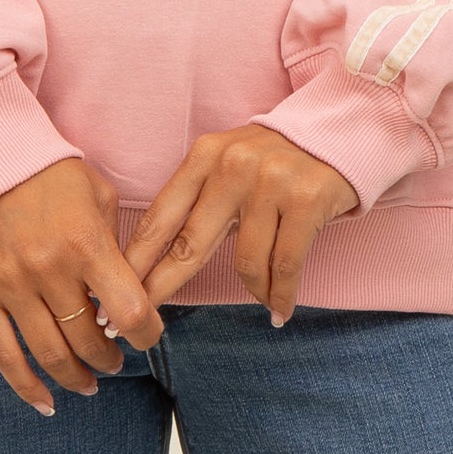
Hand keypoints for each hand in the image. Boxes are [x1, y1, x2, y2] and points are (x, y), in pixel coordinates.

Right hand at [0, 157, 164, 414]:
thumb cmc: (43, 168)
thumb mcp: (95, 190)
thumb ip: (114, 239)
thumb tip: (126, 286)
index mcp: (85, 240)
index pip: (129, 310)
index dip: (147, 334)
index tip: (148, 336)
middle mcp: (50, 269)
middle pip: (90, 339)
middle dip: (110, 357)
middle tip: (116, 358)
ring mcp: (11, 286)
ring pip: (51, 355)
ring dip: (76, 376)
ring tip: (90, 381)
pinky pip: (5, 357)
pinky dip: (27, 387)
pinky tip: (47, 402)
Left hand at [119, 125, 359, 324]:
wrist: (337, 131)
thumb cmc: (274, 159)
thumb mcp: (229, 164)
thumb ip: (199, 201)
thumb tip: (160, 261)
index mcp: (205, 155)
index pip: (162, 216)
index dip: (136, 259)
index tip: (115, 292)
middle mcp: (232, 165)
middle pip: (188, 243)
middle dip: (162, 287)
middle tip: (143, 322)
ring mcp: (269, 182)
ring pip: (245, 262)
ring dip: (254, 291)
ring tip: (263, 298)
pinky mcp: (306, 200)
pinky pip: (285, 265)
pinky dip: (281, 294)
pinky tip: (280, 308)